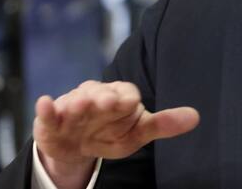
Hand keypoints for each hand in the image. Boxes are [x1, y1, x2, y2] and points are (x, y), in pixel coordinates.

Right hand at [33, 80, 199, 187]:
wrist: (77, 146)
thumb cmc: (111, 133)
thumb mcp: (138, 132)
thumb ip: (163, 124)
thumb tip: (196, 117)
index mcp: (119, 96)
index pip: (125, 94)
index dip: (126, 99)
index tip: (128, 103)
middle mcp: (96, 96)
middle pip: (100, 95)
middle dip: (102, 99)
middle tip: (106, 103)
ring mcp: (72, 106)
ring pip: (75, 102)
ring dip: (77, 103)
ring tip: (80, 106)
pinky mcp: (52, 119)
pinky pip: (47, 112)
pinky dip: (45, 108)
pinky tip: (45, 103)